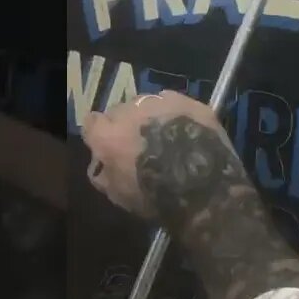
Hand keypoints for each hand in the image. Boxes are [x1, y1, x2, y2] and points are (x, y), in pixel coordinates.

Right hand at [81, 90, 229, 219]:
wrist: (206, 188)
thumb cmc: (157, 197)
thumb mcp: (119, 195)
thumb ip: (104, 174)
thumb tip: (101, 163)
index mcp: (108, 135)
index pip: (92, 122)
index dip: (101, 133)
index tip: (110, 144)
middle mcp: (129, 111)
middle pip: (120, 110)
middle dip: (127, 124)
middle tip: (141, 142)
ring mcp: (160, 102)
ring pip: (147, 102)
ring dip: (151, 116)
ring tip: (166, 135)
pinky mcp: (188, 100)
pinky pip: (173, 102)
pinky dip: (175, 113)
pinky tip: (185, 129)